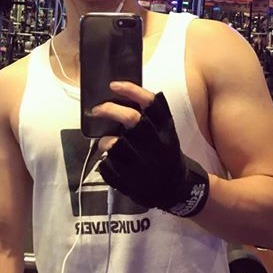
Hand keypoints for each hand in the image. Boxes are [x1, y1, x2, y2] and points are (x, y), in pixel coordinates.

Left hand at [93, 82, 208, 216]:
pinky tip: (109, 160)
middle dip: (110, 110)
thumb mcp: (166, 131)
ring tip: (105, 142)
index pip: (150, 102)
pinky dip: (104, 161)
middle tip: (97, 110)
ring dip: (105, 140)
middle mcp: (157, 143)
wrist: (175, 187)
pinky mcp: (131, 181)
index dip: (131, 90)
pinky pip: (108, 166)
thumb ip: (151, 115)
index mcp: (166, 129)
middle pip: (131, 119)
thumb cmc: (165, 151)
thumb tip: (123, 94)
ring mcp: (144, 163)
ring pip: (115, 144)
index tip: (114, 85)